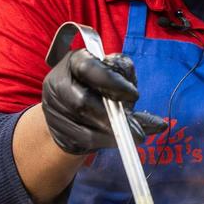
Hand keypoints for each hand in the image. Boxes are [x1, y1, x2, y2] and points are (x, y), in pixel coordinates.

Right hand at [42, 49, 167, 154]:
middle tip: (138, 131)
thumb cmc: (102, 86)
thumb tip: (150, 114)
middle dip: (113, 117)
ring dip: (112, 133)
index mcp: (74, 61)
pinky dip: (106, 142)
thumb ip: (130, 83)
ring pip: (84, 126)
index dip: (112, 82)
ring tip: (136, 136)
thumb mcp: (118, 76)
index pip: (89, 68)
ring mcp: (53, 108)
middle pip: (82, 102)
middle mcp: (57, 82)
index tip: (135, 95)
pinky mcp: (56, 130)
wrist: (77, 107)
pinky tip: (121, 142)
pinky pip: (83, 140)